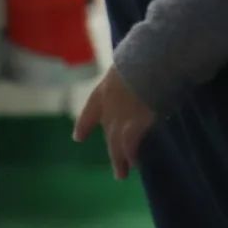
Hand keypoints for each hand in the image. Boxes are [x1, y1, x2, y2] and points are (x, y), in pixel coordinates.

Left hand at [73, 64, 156, 179]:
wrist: (150, 61)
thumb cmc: (146, 54)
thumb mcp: (133, 59)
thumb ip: (134, 68)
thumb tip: (142, 63)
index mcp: (106, 88)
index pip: (91, 109)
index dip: (85, 123)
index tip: (78, 138)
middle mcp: (109, 106)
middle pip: (107, 130)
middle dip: (109, 147)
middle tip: (109, 161)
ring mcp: (119, 118)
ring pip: (115, 144)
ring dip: (118, 160)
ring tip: (121, 173)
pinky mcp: (133, 127)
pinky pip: (131, 146)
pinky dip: (132, 155)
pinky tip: (135, 163)